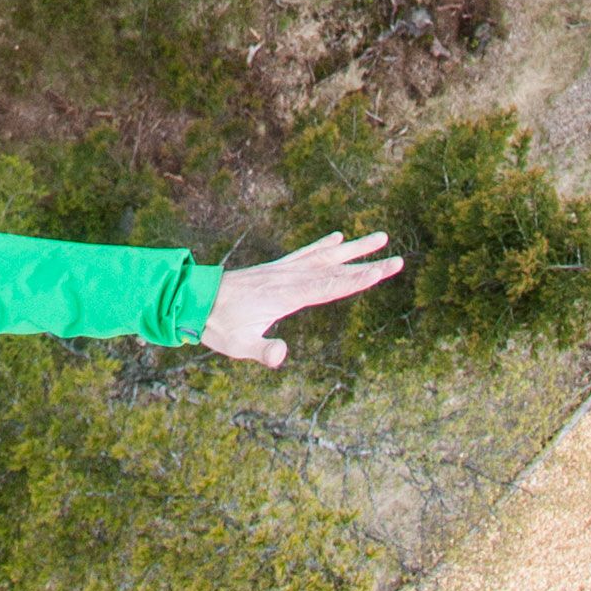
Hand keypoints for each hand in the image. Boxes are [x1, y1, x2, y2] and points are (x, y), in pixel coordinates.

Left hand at [201, 229, 400, 360]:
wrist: (192, 299)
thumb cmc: (217, 326)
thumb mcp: (239, 346)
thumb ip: (263, 351)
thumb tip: (283, 354)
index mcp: (286, 294)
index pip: (331, 286)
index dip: (359, 280)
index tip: (385, 270)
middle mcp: (288, 277)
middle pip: (336, 269)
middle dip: (367, 264)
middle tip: (398, 257)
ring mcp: (282, 270)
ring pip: (325, 256)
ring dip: (353, 249)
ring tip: (379, 236)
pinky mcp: (275, 269)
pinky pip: (305, 254)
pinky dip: (323, 245)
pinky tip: (336, 237)